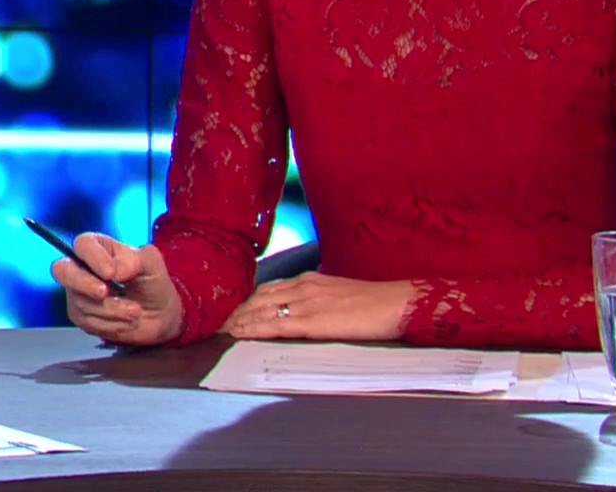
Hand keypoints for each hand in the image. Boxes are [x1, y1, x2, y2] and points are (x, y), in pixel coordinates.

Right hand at [50, 232, 184, 347]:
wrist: (160, 315)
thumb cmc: (153, 283)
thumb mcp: (152, 265)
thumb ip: (136, 259)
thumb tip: (116, 270)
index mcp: (99, 247)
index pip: (83, 244)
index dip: (93, 258)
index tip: (112, 273)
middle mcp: (82, 268)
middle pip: (62, 270)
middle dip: (84, 284)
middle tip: (105, 293)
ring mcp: (78, 293)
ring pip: (82, 302)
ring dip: (113, 310)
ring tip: (136, 311)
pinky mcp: (82, 316)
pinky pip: (88, 322)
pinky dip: (112, 324)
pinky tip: (127, 321)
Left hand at [221, 272, 414, 341]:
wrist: (398, 303)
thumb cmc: (375, 303)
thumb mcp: (339, 295)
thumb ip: (318, 300)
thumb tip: (302, 310)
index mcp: (309, 280)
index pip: (268, 290)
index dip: (246, 302)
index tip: (230, 312)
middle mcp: (304, 287)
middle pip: (259, 298)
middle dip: (236, 311)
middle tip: (217, 323)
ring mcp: (308, 302)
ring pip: (262, 311)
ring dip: (239, 321)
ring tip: (221, 332)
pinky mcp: (315, 320)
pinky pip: (277, 325)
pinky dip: (255, 329)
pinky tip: (240, 334)